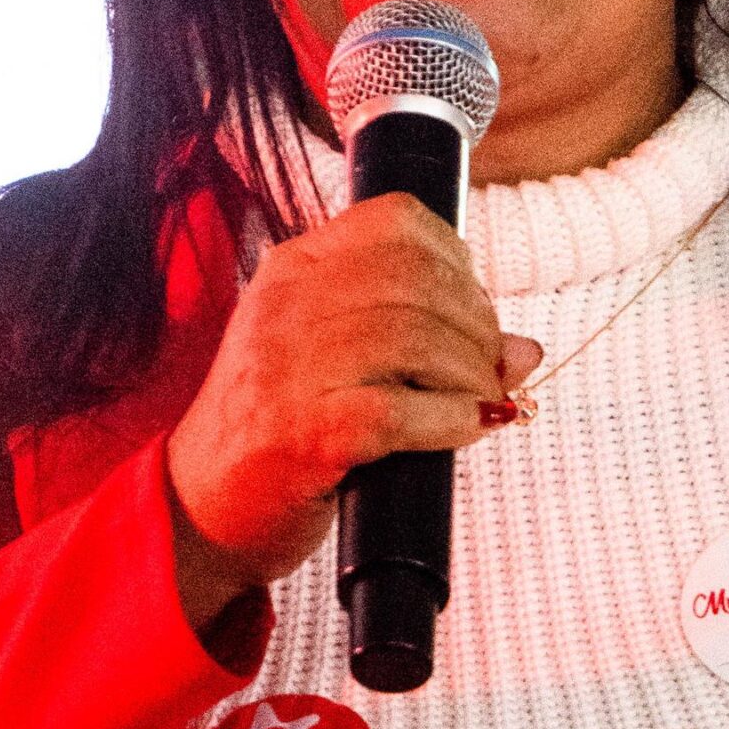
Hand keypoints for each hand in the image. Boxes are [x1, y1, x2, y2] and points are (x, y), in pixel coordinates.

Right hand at [165, 193, 540, 626]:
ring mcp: (288, 370)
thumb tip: (526, 350)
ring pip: (415, 337)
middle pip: (417, 278)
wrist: (201, 507)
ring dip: (471, 373)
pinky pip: (399, 410)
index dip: (457, 260)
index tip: (471, 308)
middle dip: (476, 324)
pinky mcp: (302, 436)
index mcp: (292, 269)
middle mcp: (285, 306)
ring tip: (479, 400)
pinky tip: (466, 427)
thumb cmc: (281, 428)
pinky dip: (451, 419)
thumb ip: (424, 339)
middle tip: (486, 367)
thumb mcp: (340, 361)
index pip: (395, 220)